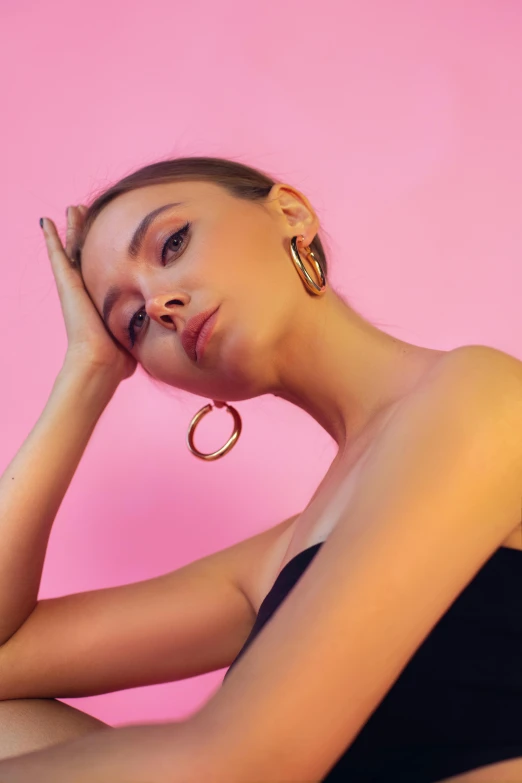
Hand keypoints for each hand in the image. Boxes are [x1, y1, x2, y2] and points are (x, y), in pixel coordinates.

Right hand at [42, 206, 136, 382]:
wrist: (102, 360)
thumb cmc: (120, 356)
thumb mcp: (135, 334)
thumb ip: (142, 330)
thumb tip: (156, 336)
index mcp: (102, 297)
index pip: (102, 268)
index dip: (104, 250)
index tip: (109, 234)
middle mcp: (87, 289)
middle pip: (85, 252)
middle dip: (86, 231)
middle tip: (84, 211)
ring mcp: (74, 285)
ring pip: (72, 248)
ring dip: (72, 227)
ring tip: (72, 208)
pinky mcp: (66, 284)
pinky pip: (57, 255)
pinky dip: (50, 238)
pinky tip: (46, 222)